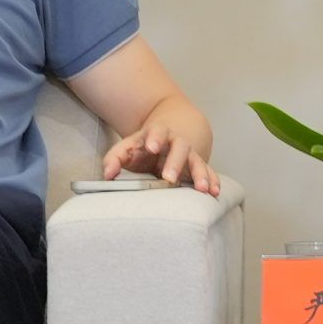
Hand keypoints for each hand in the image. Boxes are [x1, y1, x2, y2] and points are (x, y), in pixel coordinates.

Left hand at [102, 120, 218, 195]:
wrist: (168, 136)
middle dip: (176, 162)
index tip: (152, 147)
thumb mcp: (127, 148)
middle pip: (180, 147)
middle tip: (170, 178)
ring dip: (201, 174)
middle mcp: (176, 142)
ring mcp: (189, 154)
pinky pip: (208, 172)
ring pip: (197, 161)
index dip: (155, 138)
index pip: (157, 131)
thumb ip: (114, 159)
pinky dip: (213, 181)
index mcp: (158, 134)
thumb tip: (107, 175)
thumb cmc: (143, 147)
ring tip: (202, 189)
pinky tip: (214, 192)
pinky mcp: (197, 167)